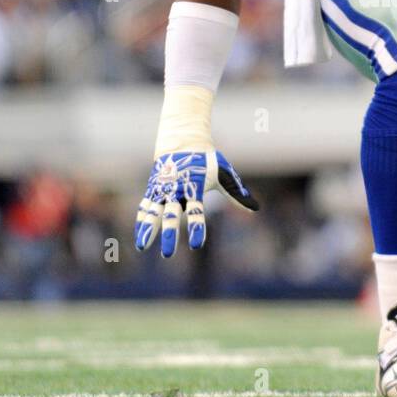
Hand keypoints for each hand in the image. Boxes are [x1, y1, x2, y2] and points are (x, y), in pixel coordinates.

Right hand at [134, 149, 257, 256]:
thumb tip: (256, 208)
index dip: (196, 228)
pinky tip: (140, 238)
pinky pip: (145, 207)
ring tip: (142, 247)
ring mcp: (163, 190)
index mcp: (195, 188)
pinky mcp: (154, 190)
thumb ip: (237, 193)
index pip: (197, 212)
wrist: (183, 142)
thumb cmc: (207, 161)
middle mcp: (177, 191)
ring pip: (153, 212)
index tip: (196, 245)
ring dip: (148, 229)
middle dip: (170, 235)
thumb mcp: (224, 174)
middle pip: (172, 215)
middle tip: (168, 255)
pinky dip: (141, 222)